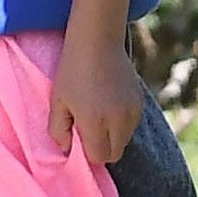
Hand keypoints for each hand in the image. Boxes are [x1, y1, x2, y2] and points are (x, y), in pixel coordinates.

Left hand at [47, 35, 145, 169]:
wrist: (97, 39)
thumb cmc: (72, 69)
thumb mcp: (56, 100)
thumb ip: (58, 131)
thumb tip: (67, 150)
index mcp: (96, 122)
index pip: (99, 157)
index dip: (87, 152)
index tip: (79, 136)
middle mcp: (119, 120)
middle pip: (115, 153)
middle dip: (101, 148)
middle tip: (87, 128)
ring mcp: (133, 111)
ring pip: (125, 140)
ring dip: (112, 135)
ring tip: (98, 112)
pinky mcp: (141, 102)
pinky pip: (132, 124)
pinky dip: (121, 122)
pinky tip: (109, 103)